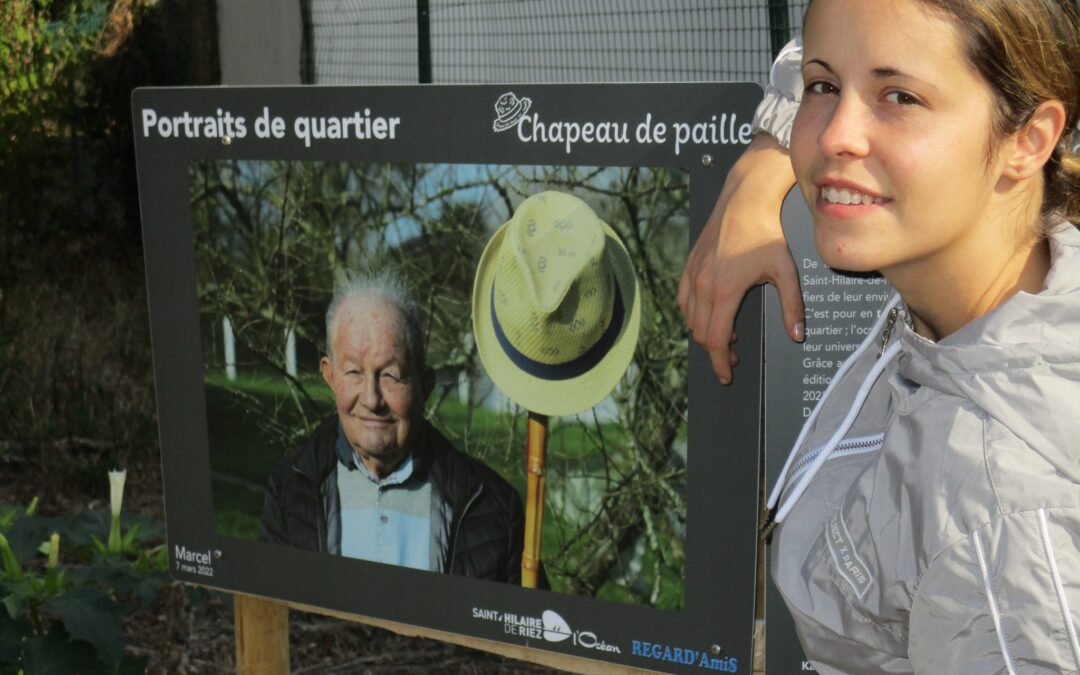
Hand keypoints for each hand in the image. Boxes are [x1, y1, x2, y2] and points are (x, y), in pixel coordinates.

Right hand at [678, 134, 803, 382]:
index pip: (715, 339)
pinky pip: (684, 300)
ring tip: (726, 335)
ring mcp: (692, 274)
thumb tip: (797, 335)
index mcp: (724, 290)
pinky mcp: (688, 266)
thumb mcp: (785, 271)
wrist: (744, 200)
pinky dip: (694, 314)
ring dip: (704, 332)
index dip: (720, 363)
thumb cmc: (766, 233)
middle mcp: (702, 285)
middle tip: (732, 358)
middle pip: (700, 333)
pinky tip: (710, 313)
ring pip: (689, 318)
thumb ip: (792, 306)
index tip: (727, 375)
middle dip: (715, 350)